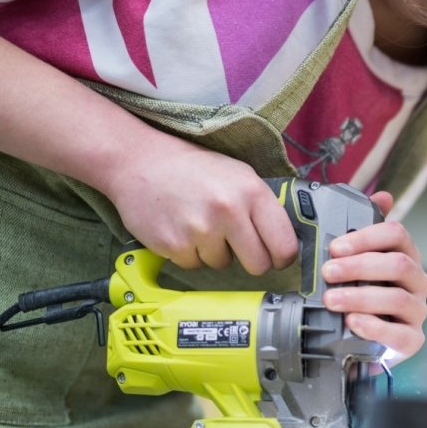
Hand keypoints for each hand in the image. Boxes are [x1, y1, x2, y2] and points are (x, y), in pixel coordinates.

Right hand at [108, 141, 297, 273]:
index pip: (285, 245)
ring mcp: (201, 230)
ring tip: (200, 223)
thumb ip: (262, 206)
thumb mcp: (239, 175)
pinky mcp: (175, 245)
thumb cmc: (195, 169)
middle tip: (238, 246)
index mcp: (252, 193)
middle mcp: (229, 212)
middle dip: (251, 260)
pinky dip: (189, 253)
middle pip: (258, 265)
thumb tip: (285, 240)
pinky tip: (181, 228)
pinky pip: (194, 265)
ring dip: (214, 252)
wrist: (140, 162)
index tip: (277, 257)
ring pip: (223, 265)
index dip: (283, 257)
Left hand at [321, 191, 426, 363]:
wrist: (367, 339)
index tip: (335, 247)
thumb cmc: (366, 294)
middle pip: (399, 265)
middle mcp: (418, 281)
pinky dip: (375, 327)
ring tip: (332, 300)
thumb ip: (366, 230)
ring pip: (398, 299)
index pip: (397, 235)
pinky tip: (353, 323)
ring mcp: (418, 311)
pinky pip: (401, 334)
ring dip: (362, 297)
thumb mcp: (361, 261)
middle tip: (328, 272)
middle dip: (360, 266)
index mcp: (407, 256)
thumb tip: (384, 196)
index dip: (366, 238)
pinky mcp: (413, 339)